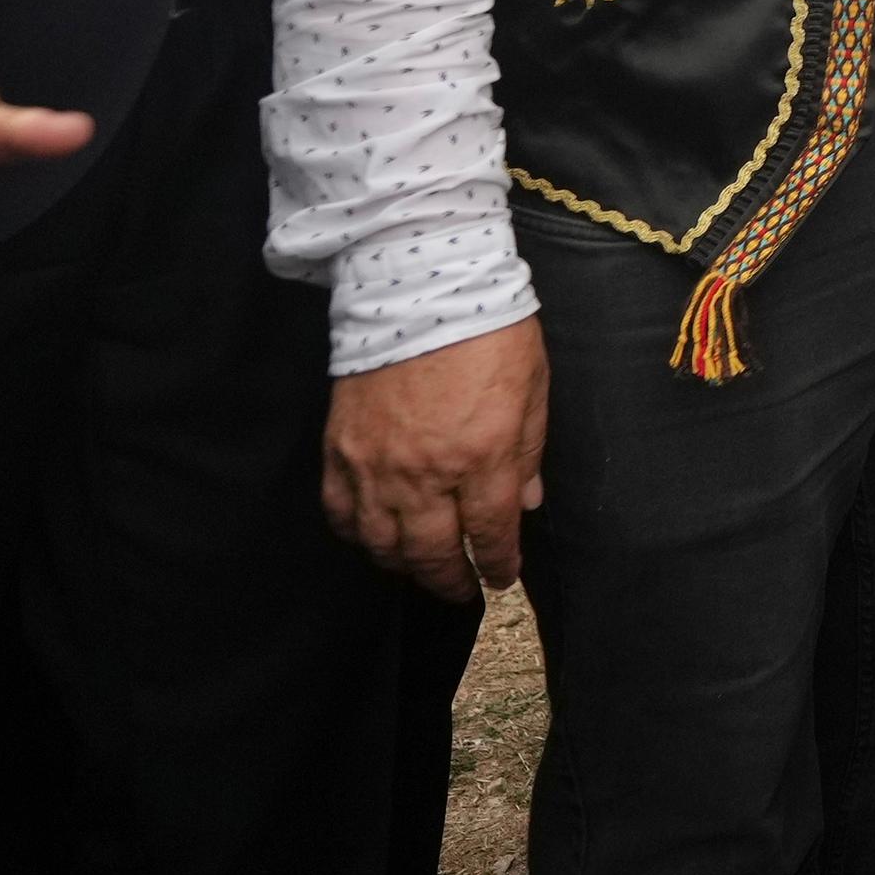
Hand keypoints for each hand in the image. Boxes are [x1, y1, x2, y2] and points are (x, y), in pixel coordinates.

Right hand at [325, 319, 552, 601]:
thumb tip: (528, 503)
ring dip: (403, 566)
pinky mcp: (341, 448)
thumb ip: (529, 452)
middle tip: (460, 589)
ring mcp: (377, 465)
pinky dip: (356, 534)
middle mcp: (426, 473)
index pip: (490, 534)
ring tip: (418, 568)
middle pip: (432, 554)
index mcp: (483, 457)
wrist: (419, 285)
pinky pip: (341, 512)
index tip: (501, 576)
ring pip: (382, 544)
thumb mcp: (533, 388)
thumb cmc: (487, 330)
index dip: (498, 564)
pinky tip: (372, 537)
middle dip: (450, 581)